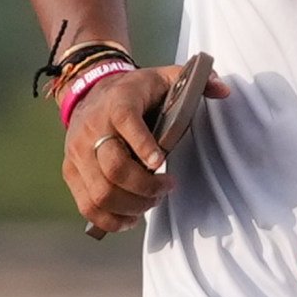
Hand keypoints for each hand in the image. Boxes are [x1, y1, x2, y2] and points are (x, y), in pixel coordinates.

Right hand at [60, 63, 224, 236]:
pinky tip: (131, 218)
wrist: (89, 90)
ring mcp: (78, 153)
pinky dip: (110, 219)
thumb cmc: (134, 91)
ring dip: (131, 206)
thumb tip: (224, 90)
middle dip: (145, 187)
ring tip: (151, 202)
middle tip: (166, 188)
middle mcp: (92, 129)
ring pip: (100, 192)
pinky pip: (86, 205)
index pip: (125, 122)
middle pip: (114, 168)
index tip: (161, 163)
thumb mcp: (164, 77)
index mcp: (118, 103)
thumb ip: (195, 81)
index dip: (143, 145)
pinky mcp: (71, 172)